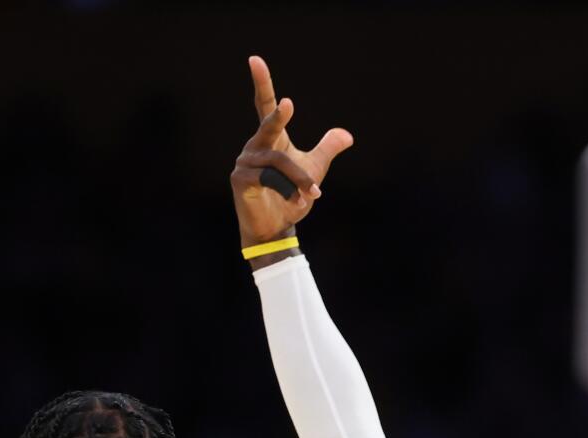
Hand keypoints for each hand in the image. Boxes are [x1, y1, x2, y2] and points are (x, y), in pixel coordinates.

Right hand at [231, 54, 354, 247]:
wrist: (277, 228)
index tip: (255, 59)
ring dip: (300, 179)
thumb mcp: (314, 171)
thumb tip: (346, 134)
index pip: (265, 105)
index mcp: (271, 139)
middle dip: (279, 117)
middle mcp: (254, 146)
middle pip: (268, 125)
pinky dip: (289, 189)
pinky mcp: (240, 179)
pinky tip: (297, 200)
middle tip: (289, 104)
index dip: (262, 83)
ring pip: (279, 161)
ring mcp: (245, 162)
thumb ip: (326, 150)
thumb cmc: (291, 198)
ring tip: (313, 194)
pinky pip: (270, 178)